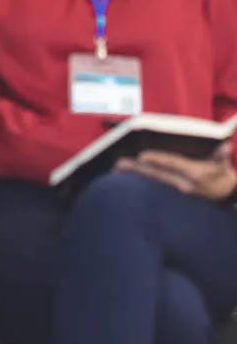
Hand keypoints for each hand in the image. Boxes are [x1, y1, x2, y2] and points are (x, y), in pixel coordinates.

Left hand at [116, 142, 236, 200]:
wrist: (224, 197)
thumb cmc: (221, 175)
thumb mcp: (223, 165)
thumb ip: (222, 155)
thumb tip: (225, 146)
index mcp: (194, 174)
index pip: (172, 165)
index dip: (158, 160)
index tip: (142, 156)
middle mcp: (182, 183)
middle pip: (156, 174)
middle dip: (137, 169)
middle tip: (119, 163)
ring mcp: (176, 189)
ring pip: (152, 179)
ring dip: (134, 173)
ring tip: (117, 167)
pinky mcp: (172, 191)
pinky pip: (153, 183)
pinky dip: (140, 177)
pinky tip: (128, 173)